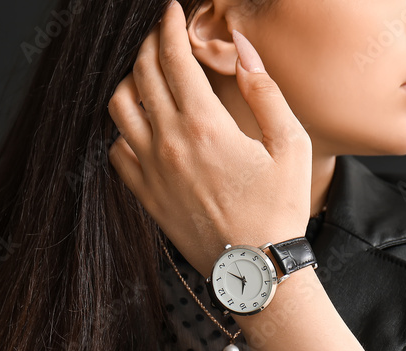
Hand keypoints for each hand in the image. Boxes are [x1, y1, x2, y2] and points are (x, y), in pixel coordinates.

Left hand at [106, 0, 312, 278]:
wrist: (255, 270)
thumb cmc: (279, 209)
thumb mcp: (289, 144)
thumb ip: (264, 90)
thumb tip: (241, 47)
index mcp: (204, 125)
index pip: (172, 57)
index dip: (168, 26)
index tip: (171, 11)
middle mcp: (168, 144)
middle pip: (141, 75)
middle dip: (149, 45)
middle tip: (162, 36)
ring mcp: (151, 171)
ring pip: (119, 109)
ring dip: (130, 82)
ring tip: (148, 76)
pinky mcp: (145, 196)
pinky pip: (116, 150)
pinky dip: (123, 129)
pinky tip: (143, 126)